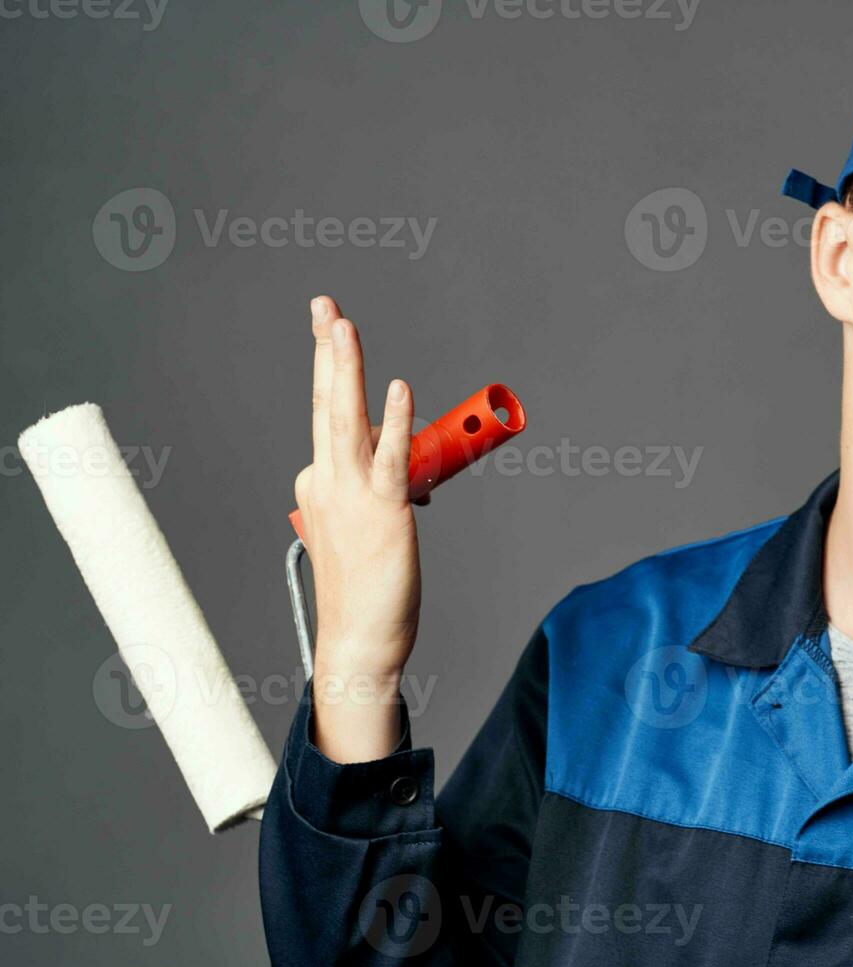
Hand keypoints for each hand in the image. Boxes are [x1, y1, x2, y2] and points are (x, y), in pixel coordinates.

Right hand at [293, 295, 422, 759]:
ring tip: (342, 325)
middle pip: (327, 402)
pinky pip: (391, 459)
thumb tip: (397, 466)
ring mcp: (353, 495)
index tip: (330, 327)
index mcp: (319, 482)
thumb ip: (374, 489)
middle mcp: (327, 480)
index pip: (328, 415)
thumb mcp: (360, 528)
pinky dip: (395, 421)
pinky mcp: (386, 512)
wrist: (361, 641)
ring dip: (346, 369)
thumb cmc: (365, 589)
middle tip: (325, 305)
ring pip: (347, 418)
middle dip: (327, 349)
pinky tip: (399, 388)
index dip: (332, 368)